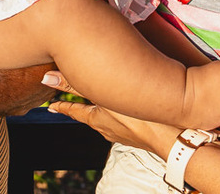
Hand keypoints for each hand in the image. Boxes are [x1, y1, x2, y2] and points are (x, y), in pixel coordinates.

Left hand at [43, 71, 178, 156]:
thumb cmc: (140, 117)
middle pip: (91, 114)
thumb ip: (76, 84)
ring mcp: (125, 133)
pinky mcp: (141, 132)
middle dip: (83, 106)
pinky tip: (129, 109)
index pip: (74, 111)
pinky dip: (121, 112)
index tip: (51, 106)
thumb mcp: (103, 95)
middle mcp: (108, 129)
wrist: (174, 140)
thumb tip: (46, 78)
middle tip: (76, 101)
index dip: (62, 106)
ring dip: (105, 108)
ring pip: (109, 117)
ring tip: (105, 100)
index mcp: (98, 120)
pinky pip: (125, 120)